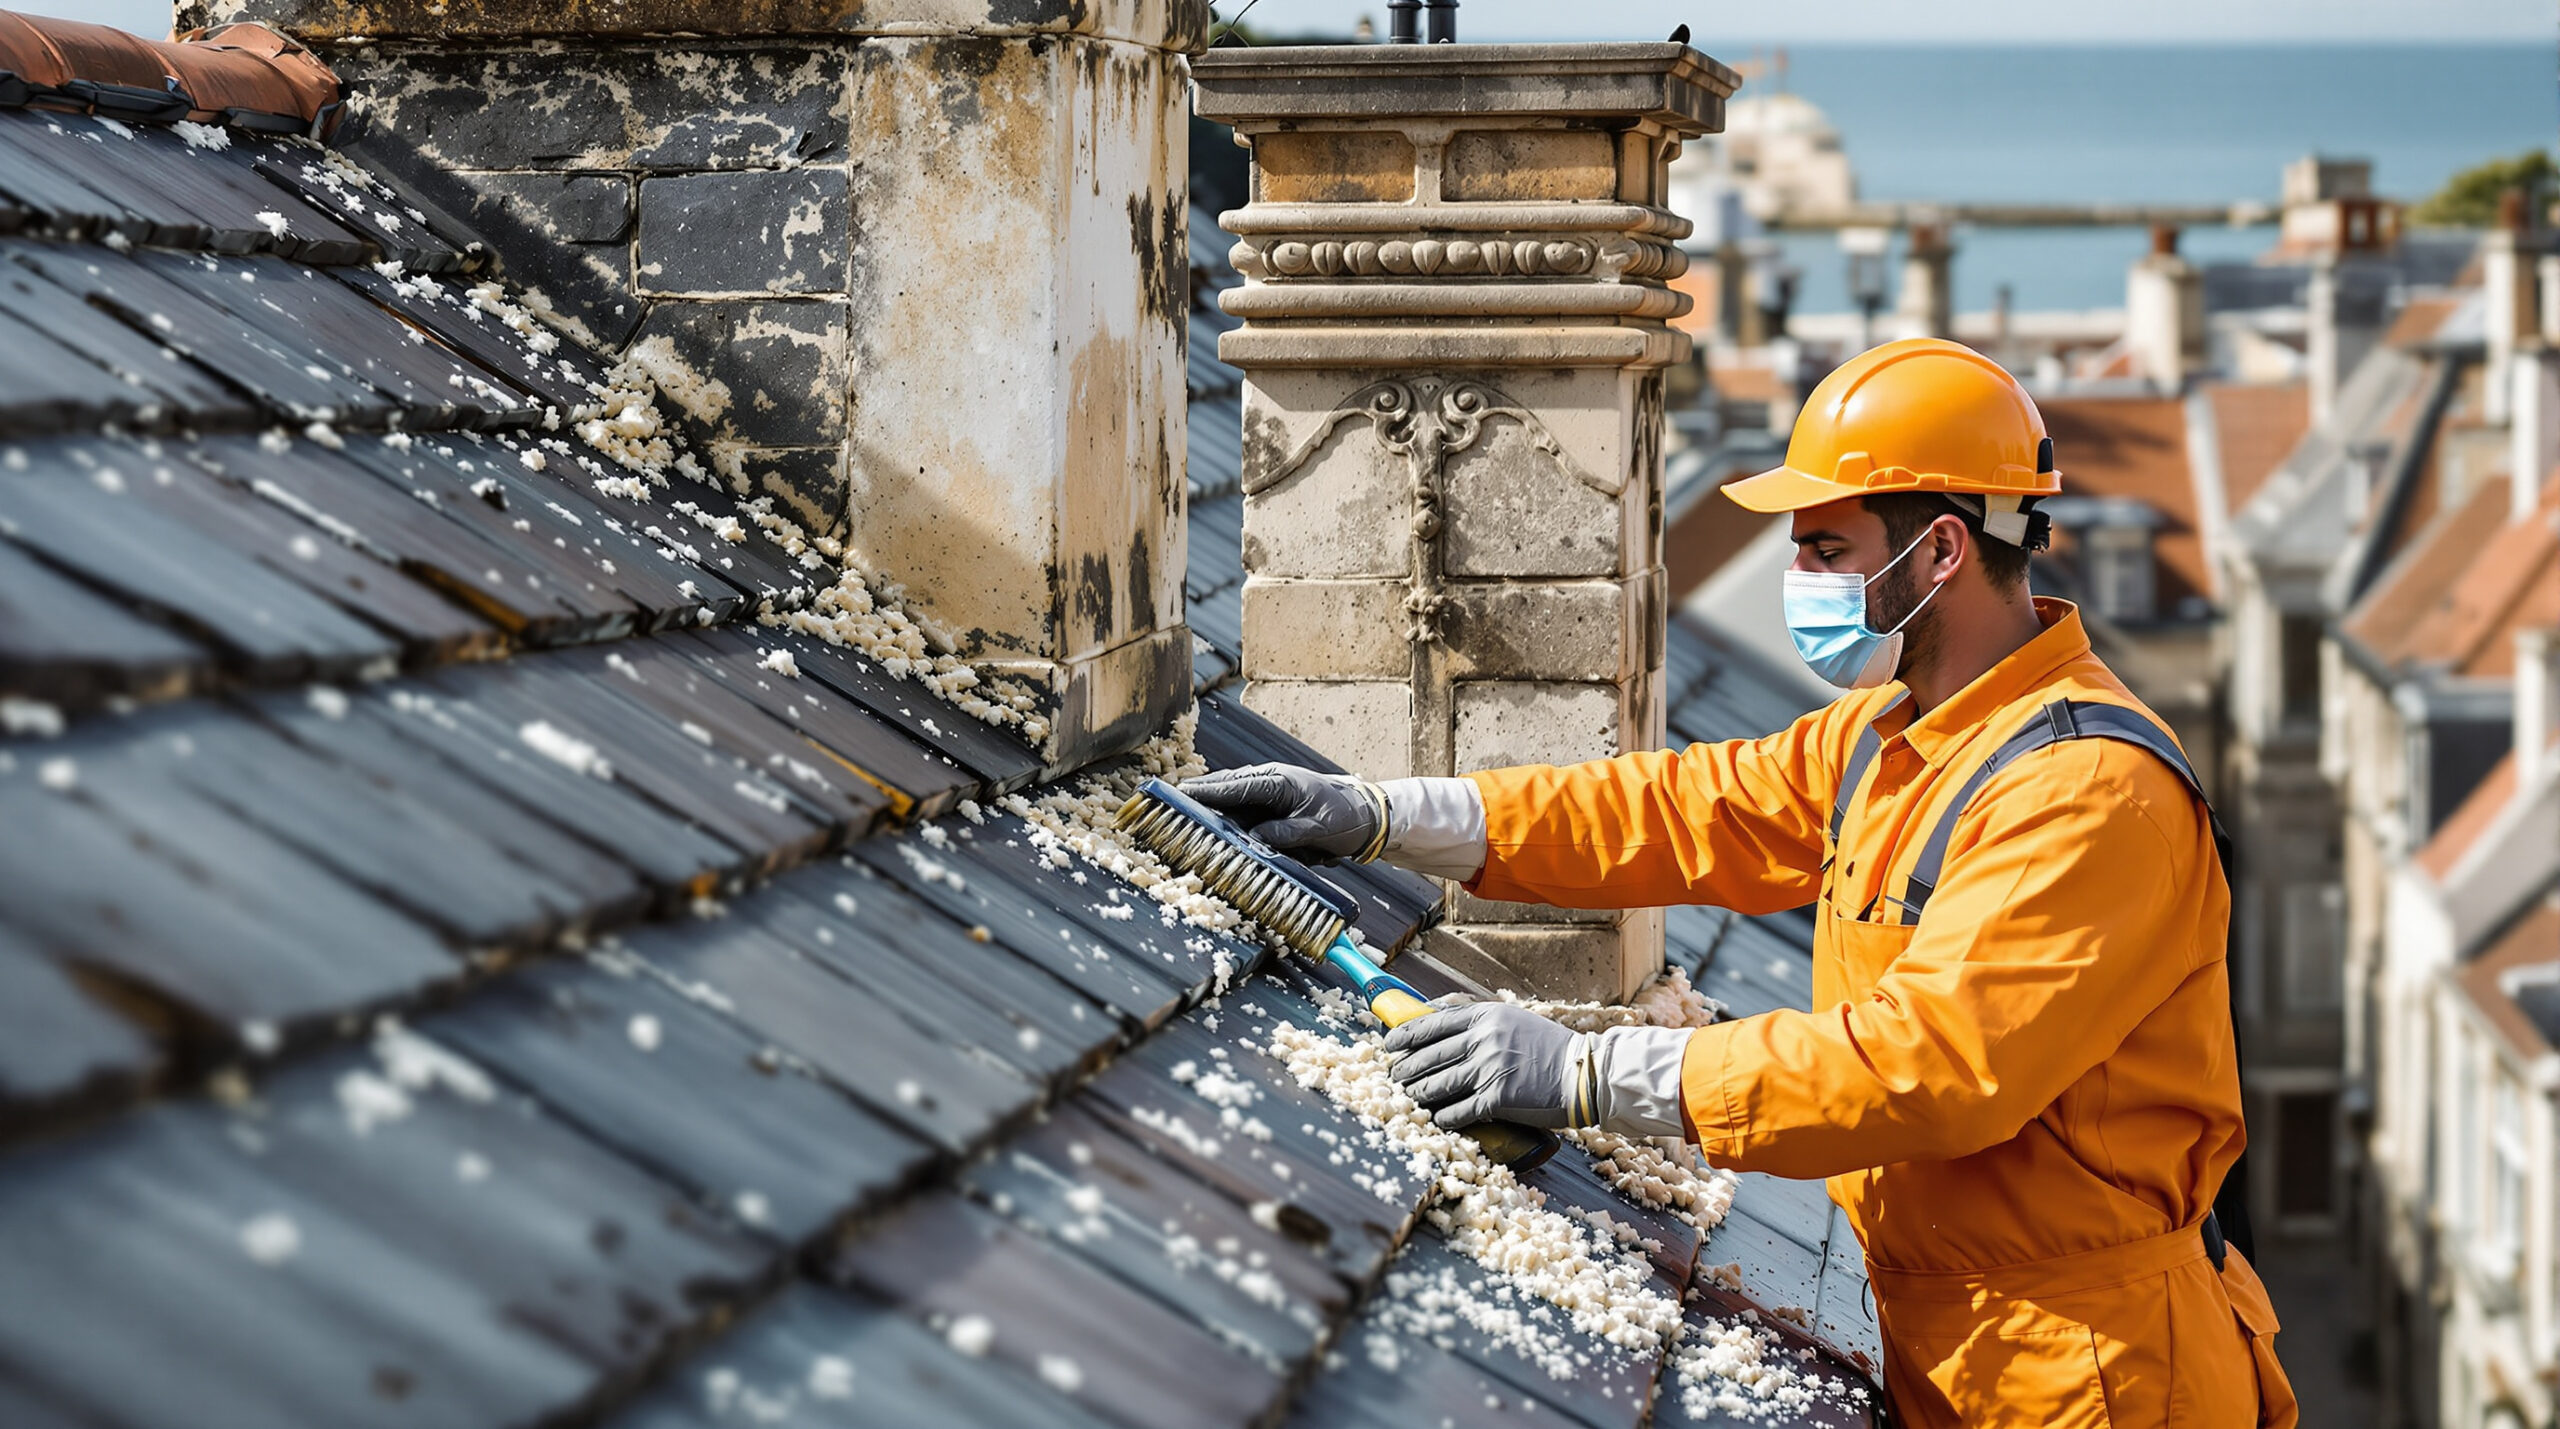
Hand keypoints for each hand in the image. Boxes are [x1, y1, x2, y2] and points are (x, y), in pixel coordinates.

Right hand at [1179, 762, 1384, 863]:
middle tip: (1168, 797)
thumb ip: (1288, 833)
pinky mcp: (1269, 803)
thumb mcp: (1318, 829)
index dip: (1209, 792)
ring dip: (1207, 798)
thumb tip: (1256, 838)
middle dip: (1198, 791)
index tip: (1183, 794)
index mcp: (1281, 782)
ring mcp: (1268, 790)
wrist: (1363, 814)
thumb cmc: (1343, 818)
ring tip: (1178, 805)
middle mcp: (1270, 781)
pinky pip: (1240, 804)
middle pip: (1227, 784)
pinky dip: (1222, 807)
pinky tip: (1207, 817)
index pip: (1238, 786)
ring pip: (1230, 793)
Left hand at [1384, 999, 1587, 1130]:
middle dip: (1404, 1070)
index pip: (1430, 1024)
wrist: (1585, 1074)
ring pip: (1436, 1085)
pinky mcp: (1498, 1100)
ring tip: (1410, 1099)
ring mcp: (1490, 1069)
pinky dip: (1443, 1117)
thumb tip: (1431, 1014)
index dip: (1404, 1037)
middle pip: (1427, 1057)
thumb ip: (1475, 1019)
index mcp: (1485, 1017)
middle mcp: (1484, 1040)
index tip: (1390, 1045)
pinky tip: (1437, 1119)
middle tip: (1395, 1078)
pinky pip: (1457, 1111)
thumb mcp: (1511, 1020)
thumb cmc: (1548, 1048)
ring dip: (1418, 1095)